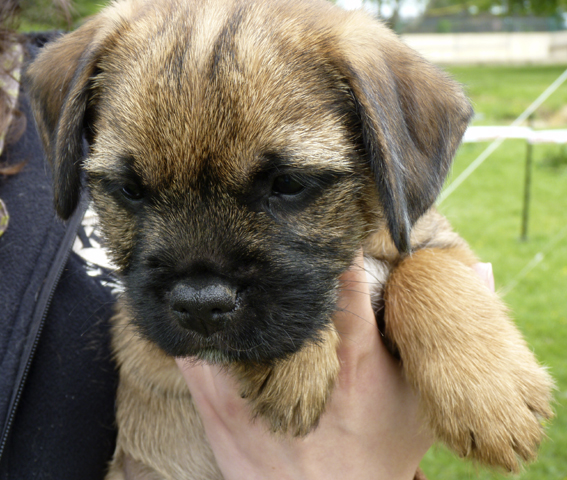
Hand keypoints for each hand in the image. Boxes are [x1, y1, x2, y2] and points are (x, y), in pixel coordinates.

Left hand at [176, 249, 432, 479]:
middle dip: (273, 267)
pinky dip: (189, 337)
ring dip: (220, 296)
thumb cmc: (379, 453)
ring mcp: (260, 396)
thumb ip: (428, 344)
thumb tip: (473, 277)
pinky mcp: (224, 418)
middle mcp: (308, 375)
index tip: (326, 224)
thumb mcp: (417, 402)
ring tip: (202, 259)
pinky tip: (175, 311)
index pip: (347, 292)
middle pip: (285, 305)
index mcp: (358, 364)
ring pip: (232, 329)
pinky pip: (196, 368)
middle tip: (254, 231)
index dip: (336, 254)